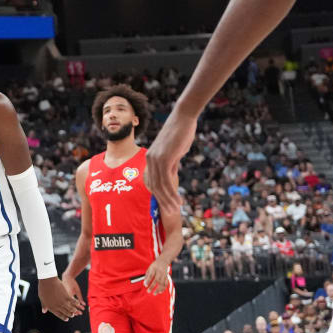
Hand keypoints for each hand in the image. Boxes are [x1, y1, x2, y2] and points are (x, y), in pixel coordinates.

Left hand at [38, 275, 82, 319]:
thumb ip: (44, 306)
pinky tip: (78, 303)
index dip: (63, 317)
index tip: (67, 319)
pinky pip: (73, 301)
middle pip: (66, 313)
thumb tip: (44, 311)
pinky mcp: (66, 296)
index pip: (59, 315)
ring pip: (70, 308)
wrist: (47, 281)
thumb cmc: (43, 288)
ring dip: (74, 310)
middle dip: (70, 315)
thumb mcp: (42, 298)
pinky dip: (76, 303)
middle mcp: (57, 306)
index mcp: (51, 307)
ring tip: (76, 311)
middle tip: (73, 315)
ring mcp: (62, 301)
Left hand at [142, 259, 171, 295]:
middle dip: (152, 286)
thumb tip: (144, 283)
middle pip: (156, 280)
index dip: (148, 280)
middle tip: (148, 291)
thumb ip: (147, 275)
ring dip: (158, 289)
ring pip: (162, 283)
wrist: (164, 260)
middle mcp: (160, 271)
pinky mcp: (167, 276)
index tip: (145, 285)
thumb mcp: (150, 267)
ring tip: (154, 293)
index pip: (151, 275)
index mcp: (154, 268)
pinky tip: (160, 292)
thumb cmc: (155, 265)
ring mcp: (164, 274)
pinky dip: (163, 288)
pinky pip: (166, 283)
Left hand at [146, 111, 196, 230]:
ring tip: (175, 210)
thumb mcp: (173, 152)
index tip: (166, 205)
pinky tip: (178, 201)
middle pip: (154, 186)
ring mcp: (155, 159)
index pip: (151, 182)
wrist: (183, 118)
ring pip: (160, 187)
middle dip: (161, 202)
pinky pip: (167, 181)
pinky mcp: (164, 159)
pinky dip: (172, 194)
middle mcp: (150, 160)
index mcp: (150, 158)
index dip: (158, 195)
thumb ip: (171, 164)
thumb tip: (171, 175)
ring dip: (168, 201)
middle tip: (169, 213)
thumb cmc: (180, 133)